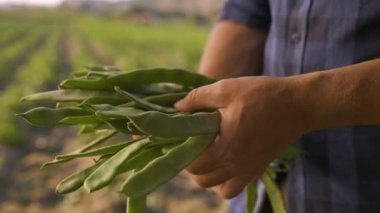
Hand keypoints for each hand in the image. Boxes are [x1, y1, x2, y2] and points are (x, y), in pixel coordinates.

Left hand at [175, 76, 307, 198]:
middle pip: (200, 178)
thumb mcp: (226, 89)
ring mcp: (247, 170)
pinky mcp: (257, 170)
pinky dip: (224, 181)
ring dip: (206, 174)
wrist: (299, 104)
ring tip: (207, 153)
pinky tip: (224, 162)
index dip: (181, 150)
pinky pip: (234, 188)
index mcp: (225, 147)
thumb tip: (176, 106)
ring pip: (216, 187)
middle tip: (193, 141)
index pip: (192, 164)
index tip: (181, 136)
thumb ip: (198, 98)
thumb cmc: (262, 94)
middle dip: (191, 162)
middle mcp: (235, 165)